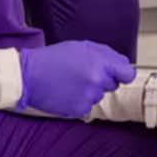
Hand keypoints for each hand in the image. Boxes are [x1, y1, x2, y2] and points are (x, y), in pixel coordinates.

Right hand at [18, 42, 136, 118]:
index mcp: (100, 63)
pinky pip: (87, 106)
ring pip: (98, 95)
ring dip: (90, 90)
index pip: (128, 74)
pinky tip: (66, 92)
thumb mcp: (81, 47)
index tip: (118, 73)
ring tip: (70, 81)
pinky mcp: (79, 110)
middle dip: (103, 79)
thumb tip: (124, 64)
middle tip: (83, 73)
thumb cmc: (53, 58)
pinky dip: (79, 100)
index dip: (123, 73)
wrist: (28, 76)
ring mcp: (88, 97)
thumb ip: (106, 54)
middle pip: (113, 85)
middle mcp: (97, 81)